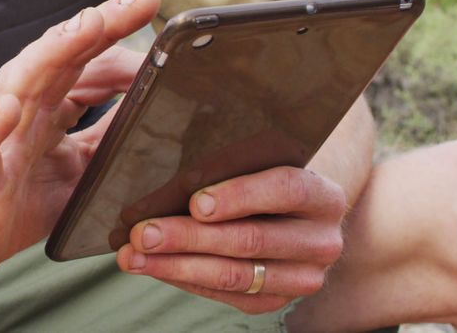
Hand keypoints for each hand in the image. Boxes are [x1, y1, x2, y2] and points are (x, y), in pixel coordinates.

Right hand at [0, 0, 159, 290]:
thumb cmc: (14, 203)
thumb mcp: (80, 172)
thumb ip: (109, 139)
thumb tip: (154, 111)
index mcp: (48, 109)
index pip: (85, 61)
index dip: (117, 35)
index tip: (152, 4)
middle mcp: (23, 113)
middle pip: (60, 58)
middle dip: (99, 25)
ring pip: (20, 86)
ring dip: (51, 54)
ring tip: (86, 26)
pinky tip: (8, 109)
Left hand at [117, 166, 346, 313]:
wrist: (299, 214)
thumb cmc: (265, 173)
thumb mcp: (260, 158)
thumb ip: (226, 158)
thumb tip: (157, 158)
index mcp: (323, 194)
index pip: (286, 189)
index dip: (240, 195)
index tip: (196, 201)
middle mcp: (322, 240)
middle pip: (250, 239)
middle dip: (188, 237)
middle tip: (141, 233)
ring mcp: (303, 276)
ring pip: (234, 275)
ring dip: (176, 265)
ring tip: (133, 255)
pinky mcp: (277, 299)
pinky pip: (226, 295)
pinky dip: (184, 280)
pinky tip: (152, 267)